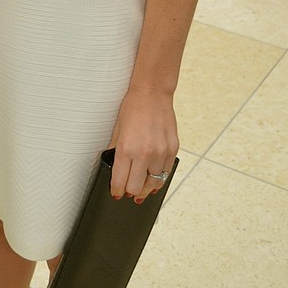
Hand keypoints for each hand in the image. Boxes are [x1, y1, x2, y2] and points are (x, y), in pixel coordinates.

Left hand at [108, 87, 177, 202]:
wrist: (152, 93)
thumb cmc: (132, 109)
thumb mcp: (117, 130)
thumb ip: (115, 152)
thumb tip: (115, 171)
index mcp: (126, 149)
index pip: (120, 182)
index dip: (117, 191)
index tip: (116, 193)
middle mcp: (144, 153)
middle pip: (136, 188)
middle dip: (130, 192)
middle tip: (127, 191)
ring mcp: (160, 152)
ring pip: (153, 184)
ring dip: (146, 187)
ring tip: (141, 186)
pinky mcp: (172, 149)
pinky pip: (166, 173)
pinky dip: (159, 177)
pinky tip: (153, 177)